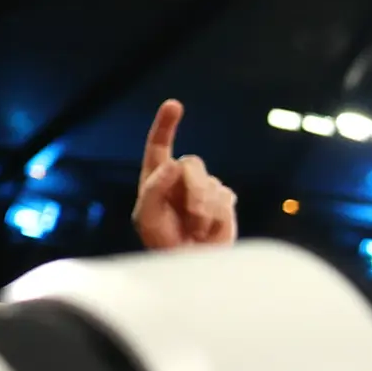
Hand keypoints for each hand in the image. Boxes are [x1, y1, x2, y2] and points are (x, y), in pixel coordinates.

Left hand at [129, 100, 236, 250]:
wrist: (191, 265)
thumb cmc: (162, 243)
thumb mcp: (146, 218)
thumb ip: (154, 189)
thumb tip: (174, 164)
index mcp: (156, 179)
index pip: (159, 146)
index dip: (166, 125)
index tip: (174, 105)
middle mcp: (180, 179)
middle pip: (193, 163)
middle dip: (193, 189)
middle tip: (191, 217)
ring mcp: (204, 189)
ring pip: (211, 182)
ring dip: (203, 209)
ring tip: (196, 230)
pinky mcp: (224, 201)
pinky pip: (225, 198)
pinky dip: (217, 217)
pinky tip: (208, 230)